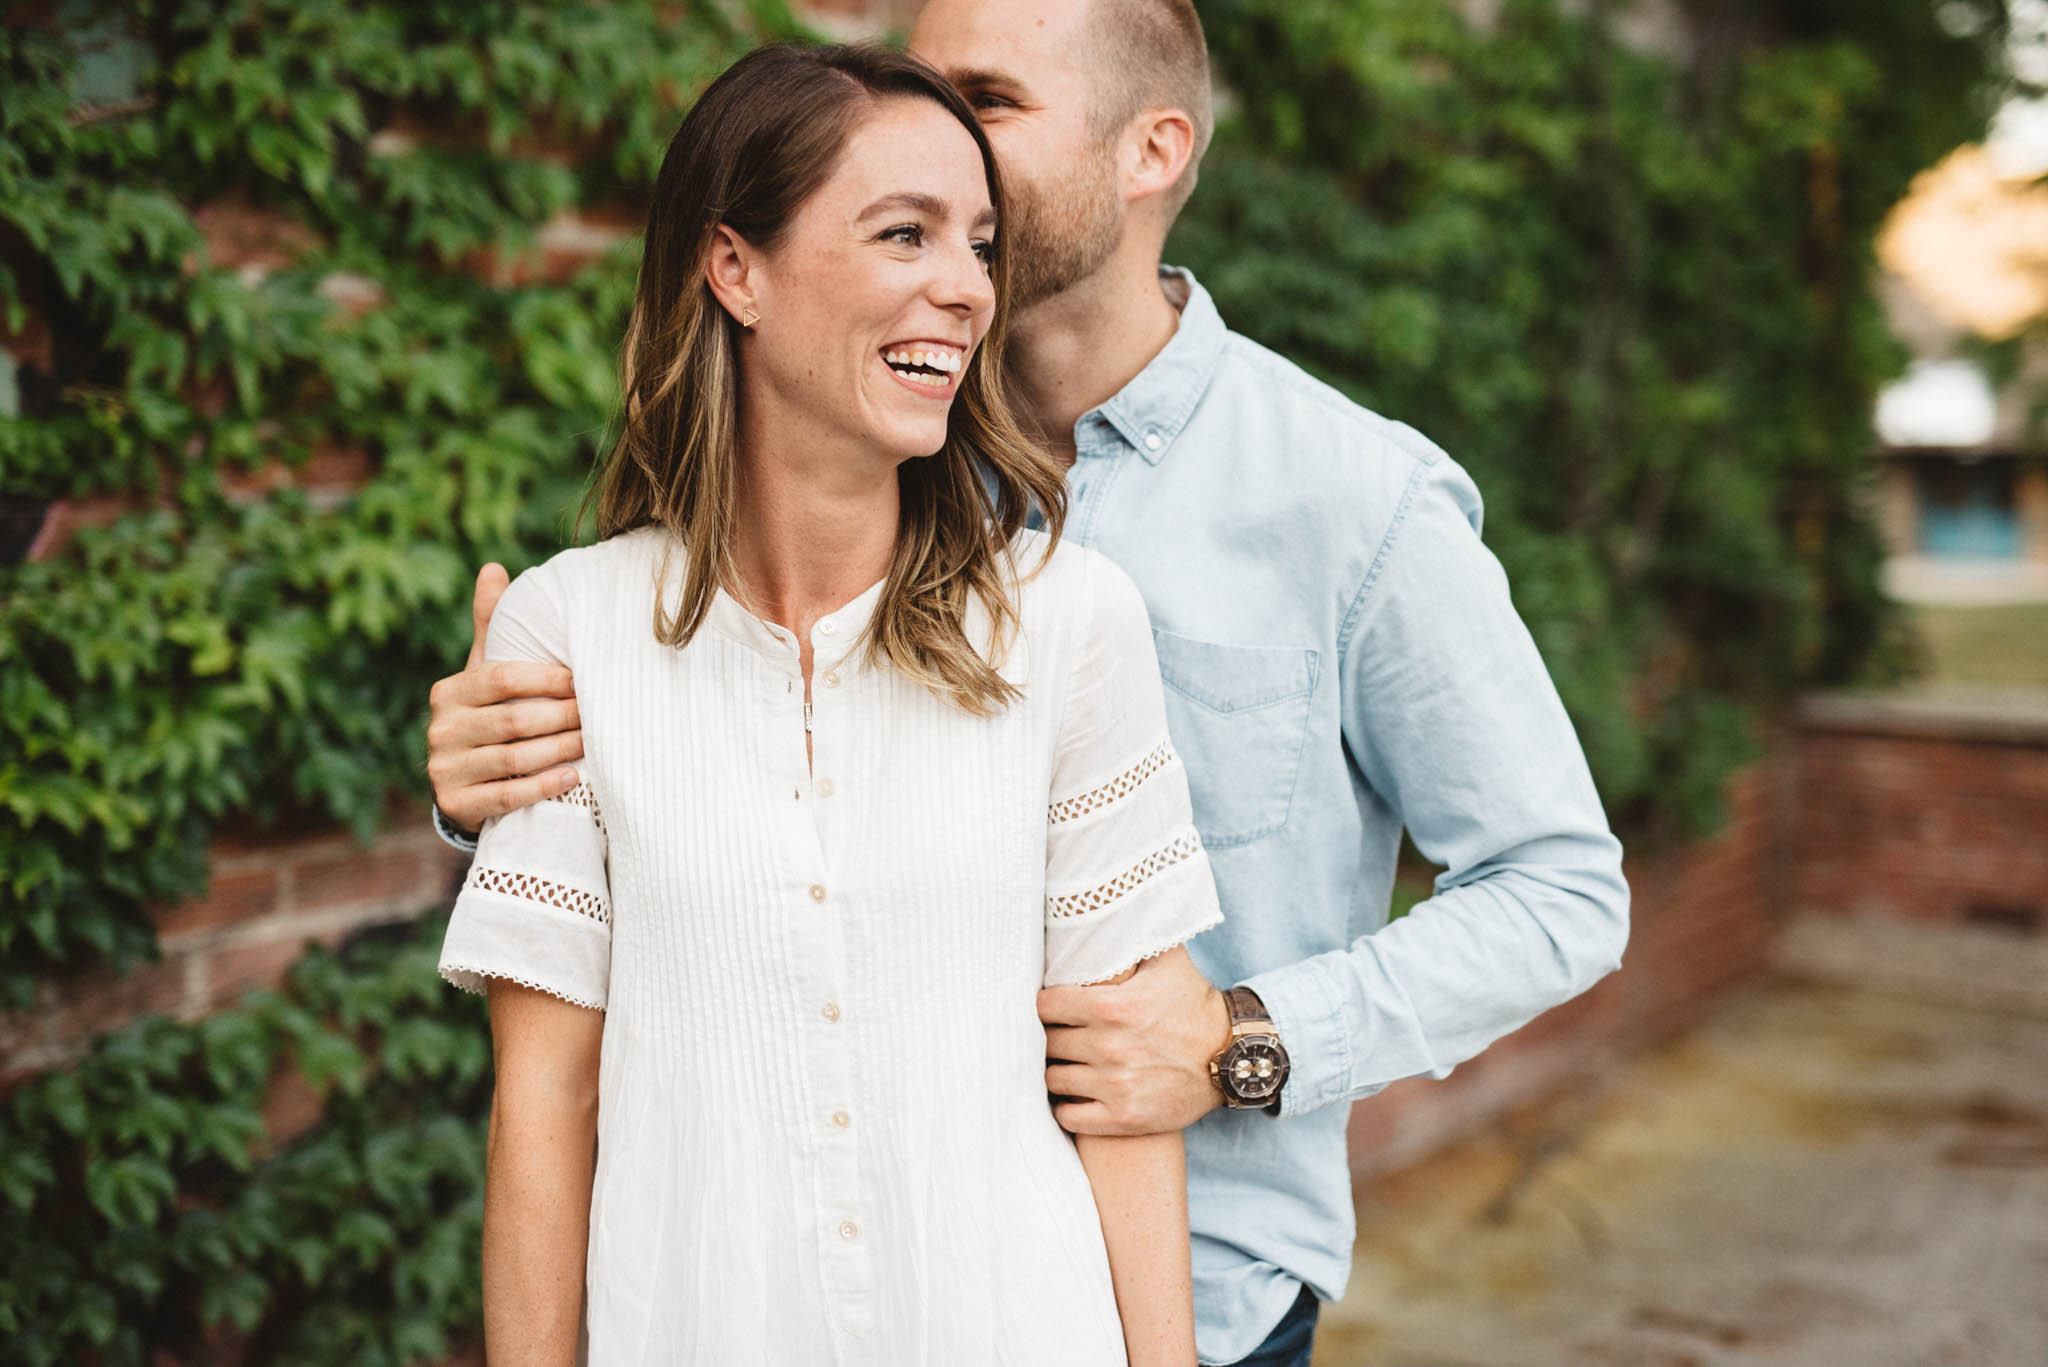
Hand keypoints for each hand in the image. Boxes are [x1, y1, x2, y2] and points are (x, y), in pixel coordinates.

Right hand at [425, 564, 583, 833]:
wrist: (464, 784)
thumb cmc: (488, 716)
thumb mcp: (485, 674)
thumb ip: (492, 628)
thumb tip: (495, 568)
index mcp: (449, 692)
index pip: (502, 678)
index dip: (546, 679)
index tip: (582, 680)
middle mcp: (441, 729)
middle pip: (513, 719)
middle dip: (561, 716)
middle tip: (597, 712)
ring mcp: (445, 769)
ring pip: (514, 758)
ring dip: (560, 749)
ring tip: (593, 742)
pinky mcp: (456, 805)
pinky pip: (508, 795)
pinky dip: (544, 786)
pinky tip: (574, 777)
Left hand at [1038, 947, 1231, 1135]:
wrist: (1231, 1059)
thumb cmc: (1194, 1007)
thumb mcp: (1169, 961)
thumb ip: (1136, 933)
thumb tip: (1114, 900)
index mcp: (1112, 1006)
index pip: (1046, 1005)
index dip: (1048, 1005)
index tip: (1055, 1008)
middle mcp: (1109, 1046)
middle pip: (1048, 1043)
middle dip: (1052, 1037)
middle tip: (1062, 1035)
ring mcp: (1115, 1085)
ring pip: (1054, 1079)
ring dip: (1059, 1071)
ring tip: (1069, 1064)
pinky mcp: (1122, 1118)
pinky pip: (1069, 1116)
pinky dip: (1068, 1107)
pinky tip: (1077, 1095)